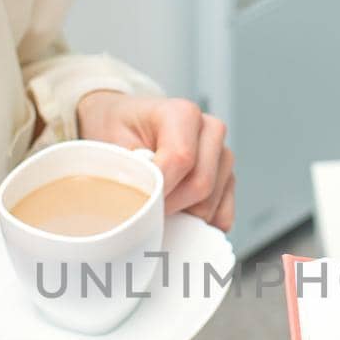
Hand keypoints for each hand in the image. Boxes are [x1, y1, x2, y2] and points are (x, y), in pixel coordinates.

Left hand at [75, 91, 235, 230]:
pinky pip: (223, 215)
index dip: (160, 188)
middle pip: (201, 184)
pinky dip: (198, 225)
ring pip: (211, 203)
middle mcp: (210, 131)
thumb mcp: (112, 143)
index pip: (181, 158)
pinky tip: (177, 217)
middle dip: (170, 205)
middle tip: (143, 211)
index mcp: (183, 114)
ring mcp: (223, 155)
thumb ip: (130, 171)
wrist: (127, 126)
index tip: (138, 204)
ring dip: (182, 216)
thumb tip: (141, 205)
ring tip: (156, 207)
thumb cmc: (120, 132)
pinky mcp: (228, 179)